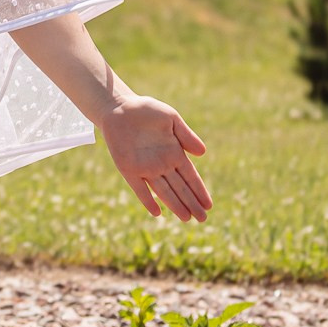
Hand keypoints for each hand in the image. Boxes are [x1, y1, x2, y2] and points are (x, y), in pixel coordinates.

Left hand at [99, 95, 211, 221]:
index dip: (199, 191)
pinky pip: (139, 188)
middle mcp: (162, 164)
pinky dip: (147, 200)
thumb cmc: (146, 111)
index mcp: (175, 153)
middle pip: (180, 188)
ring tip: (187, 218)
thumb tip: (202, 153)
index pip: (190, 177)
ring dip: (175, 205)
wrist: (119, 107)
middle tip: (202, 219)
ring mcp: (145, 168)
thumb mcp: (170, 119)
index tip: (209, 205)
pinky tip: (157, 213)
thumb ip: (186, 135)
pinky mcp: (128, 169)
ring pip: (164, 191)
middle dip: (191, 203)